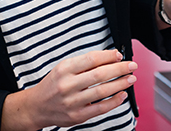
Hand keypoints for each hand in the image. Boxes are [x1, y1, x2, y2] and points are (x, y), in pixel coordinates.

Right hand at [2, 49, 136, 130]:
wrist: (38, 106)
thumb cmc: (53, 84)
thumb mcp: (63, 67)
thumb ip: (83, 63)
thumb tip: (108, 58)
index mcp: (64, 69)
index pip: (91, 59)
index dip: (108, 56)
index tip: (119, 55)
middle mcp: (68, 85)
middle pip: (99, 74)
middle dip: (119, 69)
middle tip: (132, 66)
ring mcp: (73, 102)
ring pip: (102, 91)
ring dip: (120, 84)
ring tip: (130, 79)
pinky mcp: (77, 116)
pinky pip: (100, 108)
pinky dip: (114, 101)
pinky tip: (122, 95)